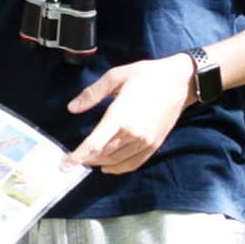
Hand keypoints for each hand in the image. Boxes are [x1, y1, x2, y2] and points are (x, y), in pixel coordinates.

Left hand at [67, 53, 193, 173]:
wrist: (179, 82)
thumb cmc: (147, 75)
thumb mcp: (116, 76)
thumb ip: (92, 94)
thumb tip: (72, 108)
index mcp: (120, 115)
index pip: (95, 143)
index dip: (78, 156)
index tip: (65, 165)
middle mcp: (133, 133)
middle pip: (103, 155)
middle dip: (86, 159)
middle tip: (72, 160)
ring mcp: (144, 141)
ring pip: (116, 161)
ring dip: (99, 163)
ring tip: (87, 160)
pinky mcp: (153, 145)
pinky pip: (132, 164)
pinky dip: (118, 168)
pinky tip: (107, 167)